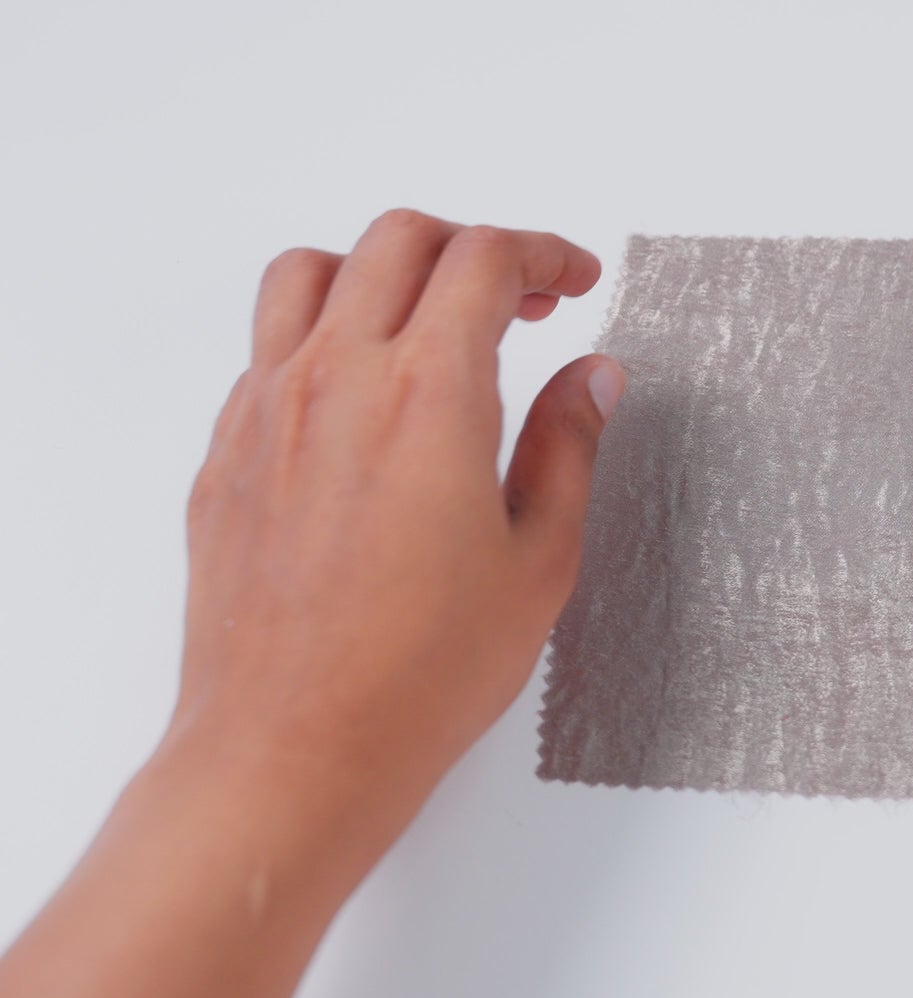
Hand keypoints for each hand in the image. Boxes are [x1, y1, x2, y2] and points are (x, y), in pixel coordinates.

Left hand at [172, 209, 624, 816]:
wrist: (294, 749)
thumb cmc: (418, 675)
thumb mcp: (539, 561)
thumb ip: (569, 448)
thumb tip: (593, 378)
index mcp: (427, 395)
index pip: (484, 260)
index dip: (544, 253)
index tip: (574, 277)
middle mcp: (335, 381)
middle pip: (398, 241)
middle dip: (472, 248)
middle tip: (523, 297)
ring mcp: (266, 412)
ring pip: (310, 272)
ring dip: (381, 271)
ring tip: (429, 321)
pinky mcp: (226, 456)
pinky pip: (266, 348)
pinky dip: (322, 335)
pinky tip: (364, 397)